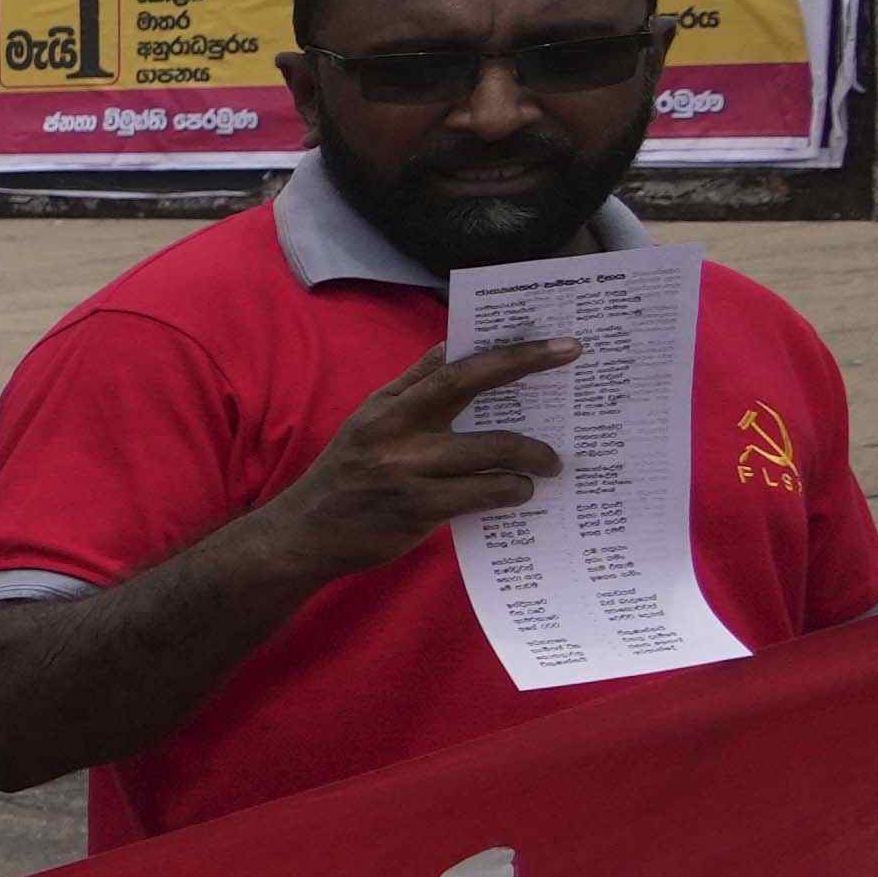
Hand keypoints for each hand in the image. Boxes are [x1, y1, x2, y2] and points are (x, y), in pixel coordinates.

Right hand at [263, 336, 570, 580]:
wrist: (305, 534)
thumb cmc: (346, 474)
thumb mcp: (368, 421)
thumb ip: (410, 385)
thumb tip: (450, 346)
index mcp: (389, 406)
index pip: (452, 365)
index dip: (505, 351)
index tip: (557, 342)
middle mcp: (395, 429)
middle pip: (468, 386)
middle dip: (525, 367)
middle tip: (572, 360)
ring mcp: (407, 469)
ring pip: (490, 449)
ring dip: (533, 455)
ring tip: (550, 464)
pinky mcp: (418, 508)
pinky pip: (483, 493)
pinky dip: (512, 490)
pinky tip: (520, 492)